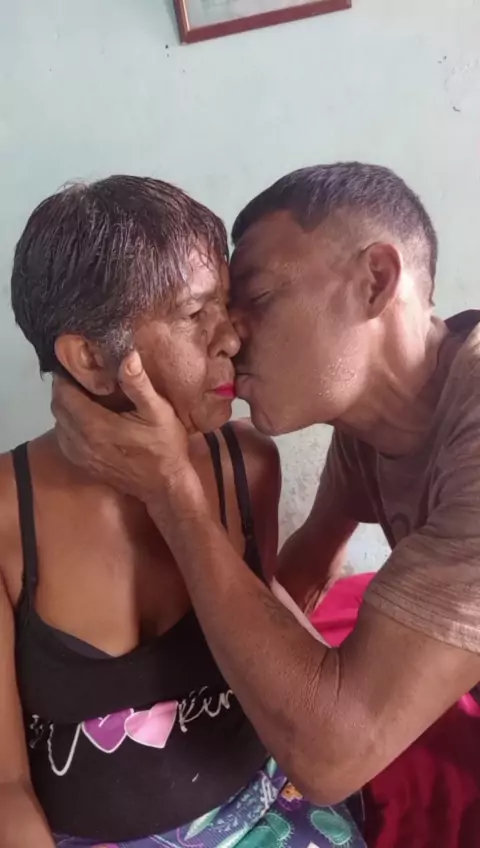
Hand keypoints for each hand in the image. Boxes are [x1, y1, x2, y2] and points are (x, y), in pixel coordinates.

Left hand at [52, 352, 191, 502]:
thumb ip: (138, 384)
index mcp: (94, 424)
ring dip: (66, 406)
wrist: (164, 486)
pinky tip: (86, 419)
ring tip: (84, 393)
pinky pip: (64, 439)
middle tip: (82, 374)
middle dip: (65, 387)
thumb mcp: (158, 412)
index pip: (64, 392)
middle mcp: (80, 441)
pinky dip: (69, 425)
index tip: (78, 361)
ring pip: (59, 423)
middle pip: (57, 406)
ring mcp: (80, 455)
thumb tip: (127, 355)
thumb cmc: (164, 446)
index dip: (66, 374)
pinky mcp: (84, 465)